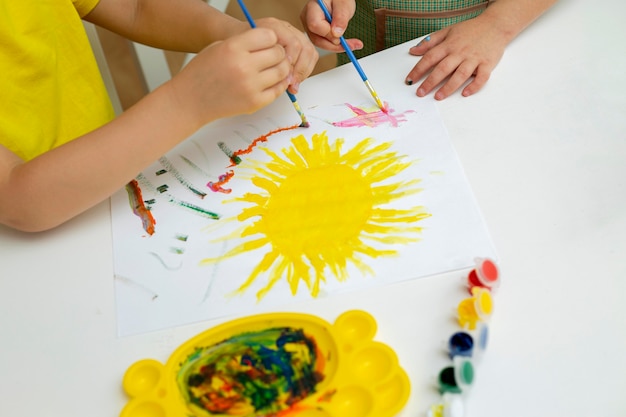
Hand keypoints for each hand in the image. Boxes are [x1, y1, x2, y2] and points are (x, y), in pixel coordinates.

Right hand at [171, 28, 291, 125]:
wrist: (190, 100)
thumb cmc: (203, 72)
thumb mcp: (218, 47)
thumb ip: (244, 43)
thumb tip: (272, 43)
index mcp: (233, 48)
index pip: (269, 36)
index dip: (271, 39)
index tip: (268, 43)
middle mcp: (243, 66)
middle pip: (278, 54)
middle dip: (278, 53)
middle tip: (274, 57)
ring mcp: (250, 86)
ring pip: (282, 72)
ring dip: (281, 69)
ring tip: (274, 69)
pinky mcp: (254, 103)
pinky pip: (278, 90)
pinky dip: (279, 85)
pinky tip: (273, 82)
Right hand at [300, 0, 361, 52]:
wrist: (338, 0)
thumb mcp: (344, 4)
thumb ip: (340, 17)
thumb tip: (337, 34)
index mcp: (312, 7)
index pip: (315, 25)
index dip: (327, 33)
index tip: (340, 35)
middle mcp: (307, 18)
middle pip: (316, 38)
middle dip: (334, 44)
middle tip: (350, 45)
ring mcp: (309, 27)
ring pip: (320, 43)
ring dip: (337, 47)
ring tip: (352, 45)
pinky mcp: (315, 33)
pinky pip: (324, 43)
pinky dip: (336, 46)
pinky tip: (347, 45)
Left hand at [405, 16, 507, 99]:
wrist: (495, 25)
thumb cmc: (471, 30)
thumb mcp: (448, 31)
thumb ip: (430, 42)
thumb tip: (413, 51)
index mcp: (449, 45)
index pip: (430, 58)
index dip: (418, 70)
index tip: (410, 80)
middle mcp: (460, 52)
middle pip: (443, 69)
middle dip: (430, 82)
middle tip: (420, 93)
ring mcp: (474, 58)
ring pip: (460, 75)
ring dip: (448, 87)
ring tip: (438, 96)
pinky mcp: (487, 64)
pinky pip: (482, 77)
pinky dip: (474, 86)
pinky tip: (465, 93)